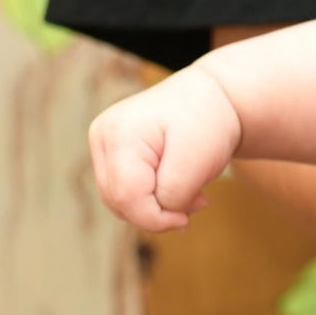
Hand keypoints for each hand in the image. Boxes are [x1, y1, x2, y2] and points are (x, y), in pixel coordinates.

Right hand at [88, 69, 243, 231]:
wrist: (212, 96)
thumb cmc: (209, 122)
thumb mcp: (199, 158)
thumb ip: (174, 193)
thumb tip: (155, 216)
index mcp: (120, 133)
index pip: (127, 195)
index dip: (155, 218)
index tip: (187, 219)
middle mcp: (103, 136)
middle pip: (118, 199)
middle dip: (157, 213)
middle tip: (198, 202)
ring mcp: (103, 143)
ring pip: (118, 199)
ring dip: (155, 207)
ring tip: (192, 194)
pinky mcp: (112, 153)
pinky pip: (124, 190)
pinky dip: (150, 198)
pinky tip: (178, 189)